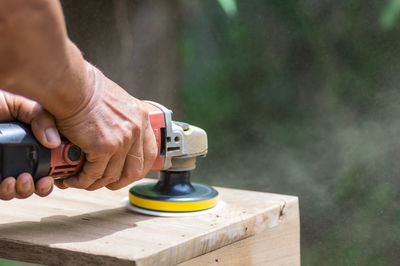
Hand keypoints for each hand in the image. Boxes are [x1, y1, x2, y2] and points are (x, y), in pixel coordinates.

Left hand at [0, 90, 60, 199]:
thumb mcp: (18, 103)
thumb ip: (40, 117)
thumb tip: (55, 141)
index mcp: (29, 139)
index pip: (50, 159)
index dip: (58, 169)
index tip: (61, 172)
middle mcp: (16, 154)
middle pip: (37, 179)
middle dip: (43, 186)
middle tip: (44, 181)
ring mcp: (1, 165)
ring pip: (20, 189)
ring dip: (26, 190)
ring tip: (24, 180)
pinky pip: (1, 190)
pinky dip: (8, 191)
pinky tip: (8, 182)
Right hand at [54, 63, 156, 190]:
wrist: (71, 84)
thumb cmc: (84, 88)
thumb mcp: (115, 102)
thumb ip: (120, 120)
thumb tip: (116, 136)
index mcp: (140, 118)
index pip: (150, 152)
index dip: (138, 168)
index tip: (126, 174)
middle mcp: (135, 130)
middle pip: (135, 170)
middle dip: (118, 181)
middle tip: (102, 182)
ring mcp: (122, 140)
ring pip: (112, 175)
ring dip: (95, 183)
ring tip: (81, 181)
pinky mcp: (104, 147)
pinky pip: (94, 173)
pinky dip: (82, 180)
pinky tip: (72, 178)